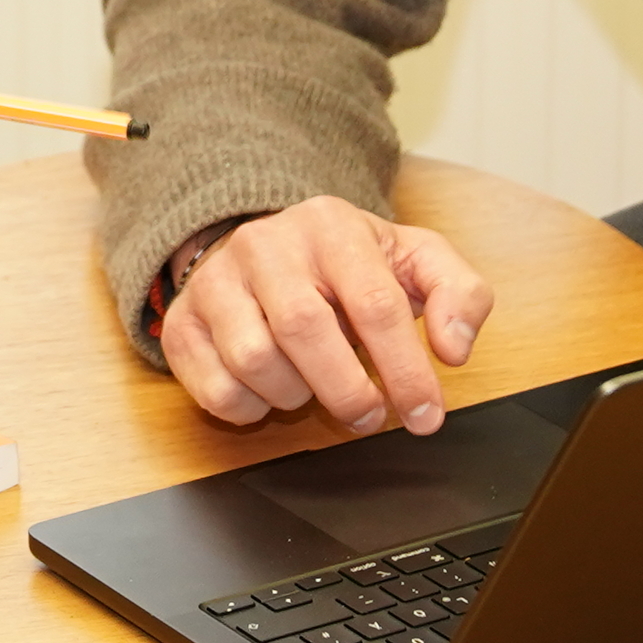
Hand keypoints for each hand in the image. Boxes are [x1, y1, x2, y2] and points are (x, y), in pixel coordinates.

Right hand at [155, 196, 495, 435]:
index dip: (406, 369)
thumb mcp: (413, 262)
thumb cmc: (347, 265)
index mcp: (331, 225)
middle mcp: (265, 246)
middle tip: (370, 416)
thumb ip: (458, 294)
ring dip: (297, 395)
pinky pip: (217, 388)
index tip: (426, 416)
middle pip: (305, 330)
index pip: (374, 302)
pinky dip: (253, 407)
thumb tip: (454, 349)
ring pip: (254, 360)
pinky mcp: (183, 323)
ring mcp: (216, 283)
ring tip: (316, 388)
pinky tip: (273, 390)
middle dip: (347, 390)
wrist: (263, 249)